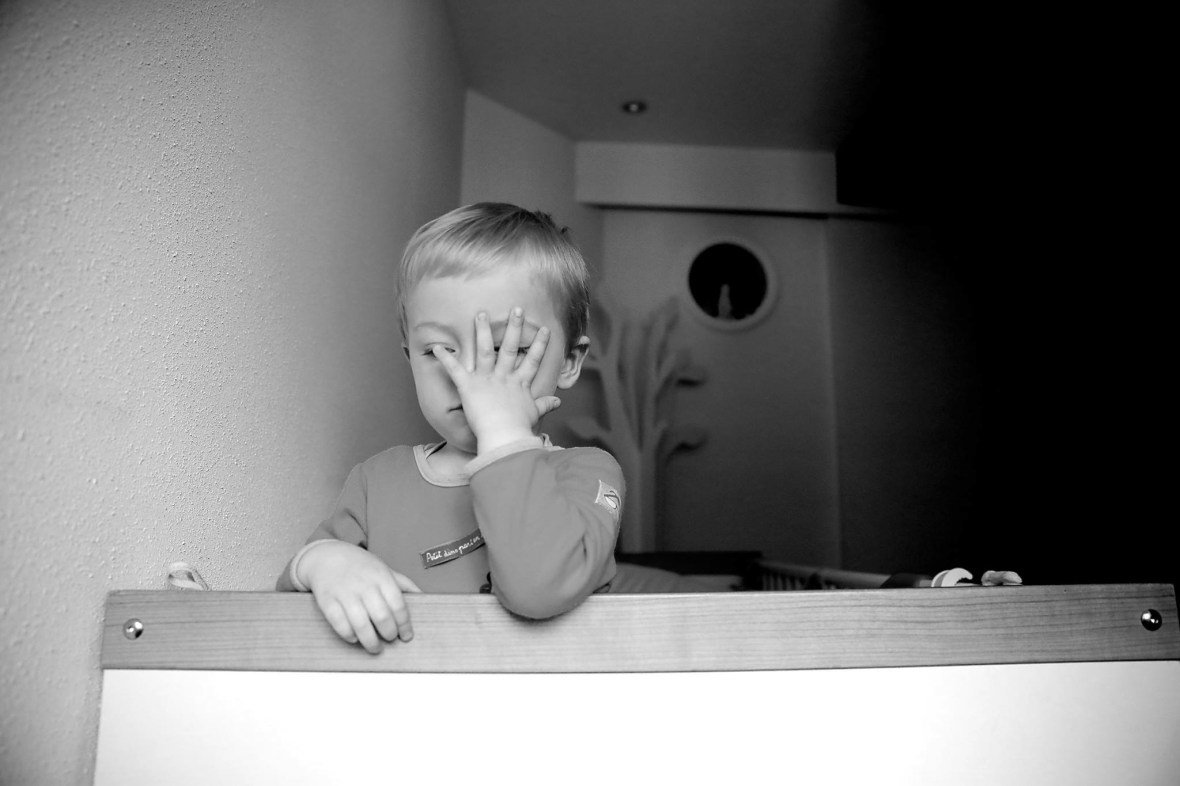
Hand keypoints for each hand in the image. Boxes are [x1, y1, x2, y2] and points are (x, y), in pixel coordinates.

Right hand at [298, 541, 420, 653]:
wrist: (327, 556)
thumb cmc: (360, 565)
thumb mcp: (384, 568)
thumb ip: (403, 583)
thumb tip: (424, 597)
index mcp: (381, 576)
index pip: (398, 605)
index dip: (404, 624)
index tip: (407, 636)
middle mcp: (364, 585)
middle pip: (382, 616)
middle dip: (389, 633)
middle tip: (391, 639)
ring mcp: (345, 593)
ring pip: (360, 624)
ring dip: (370, 641)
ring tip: (376, 647)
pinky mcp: (327, 601)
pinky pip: (339, 624)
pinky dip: (349, 635)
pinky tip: (355, 638)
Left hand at [433, 307, 560, 452]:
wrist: (504, 435)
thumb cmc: (518, 428)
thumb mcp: (533, 414)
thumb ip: (544, 405)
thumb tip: (558, 402)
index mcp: (519, 383)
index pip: (532, 360)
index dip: (539, 344)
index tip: (545, 330)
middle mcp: (503, 377)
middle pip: (509, 347)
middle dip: (514, 327)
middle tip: (516, 309)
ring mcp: (486, 379)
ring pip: (484, 350)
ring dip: (481, 331)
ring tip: (480, 314)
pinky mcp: (468, 386)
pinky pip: (454, 370)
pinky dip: (445, 359)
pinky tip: (437, 347)